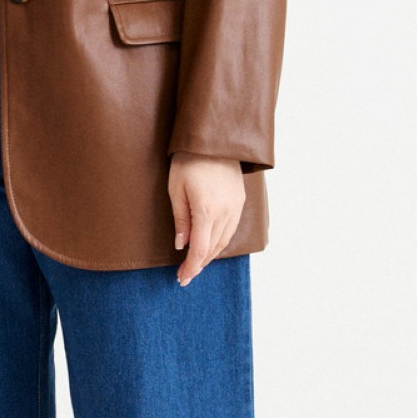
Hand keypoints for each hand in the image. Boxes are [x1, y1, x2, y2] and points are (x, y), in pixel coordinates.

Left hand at [169, 153, 244, 284]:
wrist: (214, 139)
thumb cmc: (189, 161)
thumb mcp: (176, 190)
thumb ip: (180, 220)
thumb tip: (182, 245)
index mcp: (207, 211)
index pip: (200, 250)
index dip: (191, 267)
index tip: (182, 278)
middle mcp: (225, 212)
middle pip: (213, 248)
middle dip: (199, 264)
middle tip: (186, 274)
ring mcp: (236, 207)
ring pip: (224, 241)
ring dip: (210, 254)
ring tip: (196, 262)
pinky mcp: (240, 201)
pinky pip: (231, 229)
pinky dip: (220, 241)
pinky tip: (211, 245)